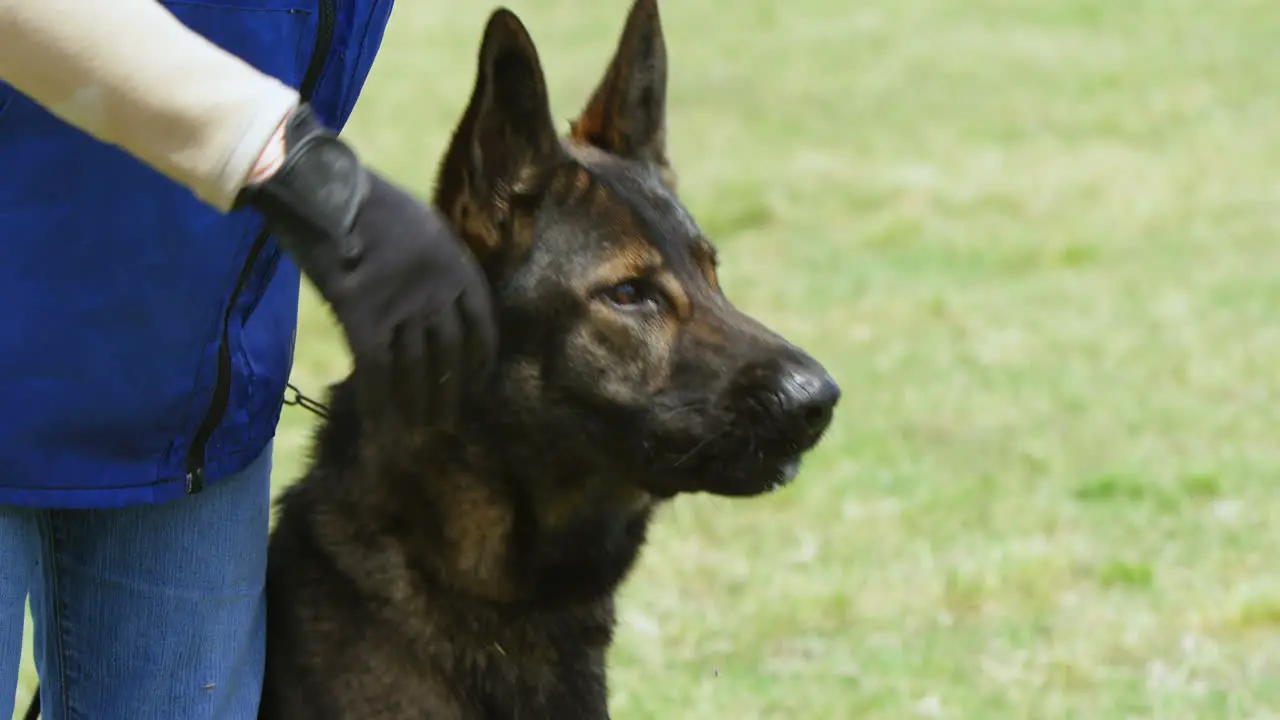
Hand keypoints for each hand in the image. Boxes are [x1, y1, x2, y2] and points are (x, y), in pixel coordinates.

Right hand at [237, 104, 496, 429]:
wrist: (322, 186)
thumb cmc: (369, 202)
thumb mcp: (422, 225)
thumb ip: (436, 263)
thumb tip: (440, 299)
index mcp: (455, 264)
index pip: (483, 322)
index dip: (483, 356)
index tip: (481, 380)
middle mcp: (435, 289)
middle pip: (451, 352)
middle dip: (451, 390)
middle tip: (449, 419)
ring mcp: (399, 304)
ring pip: (416, 368)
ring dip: (419, 404)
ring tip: (422, 430)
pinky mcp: (360, 315)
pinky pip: (375, 369)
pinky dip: (379, 402)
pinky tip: (382, 426)